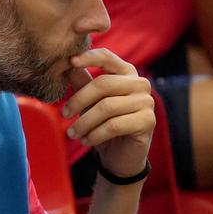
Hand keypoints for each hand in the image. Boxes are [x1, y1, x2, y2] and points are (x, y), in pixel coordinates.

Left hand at [61, 49, 154, 179]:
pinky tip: (86, 140)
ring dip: (84, 122)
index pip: (107, 57)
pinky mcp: (148, 121)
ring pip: (107, 107)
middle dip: (79, 100)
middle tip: (64, 114)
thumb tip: (66, 64)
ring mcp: (147, 101)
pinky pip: (114, 125)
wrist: (120, 156)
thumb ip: (81, 82)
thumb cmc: (103, 124)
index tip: (70, 62)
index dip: (88, 57)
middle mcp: (140, 83)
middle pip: (104, 84)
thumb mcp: (89, 102)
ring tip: (73, 133)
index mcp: (126, 72)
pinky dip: (95, 134)